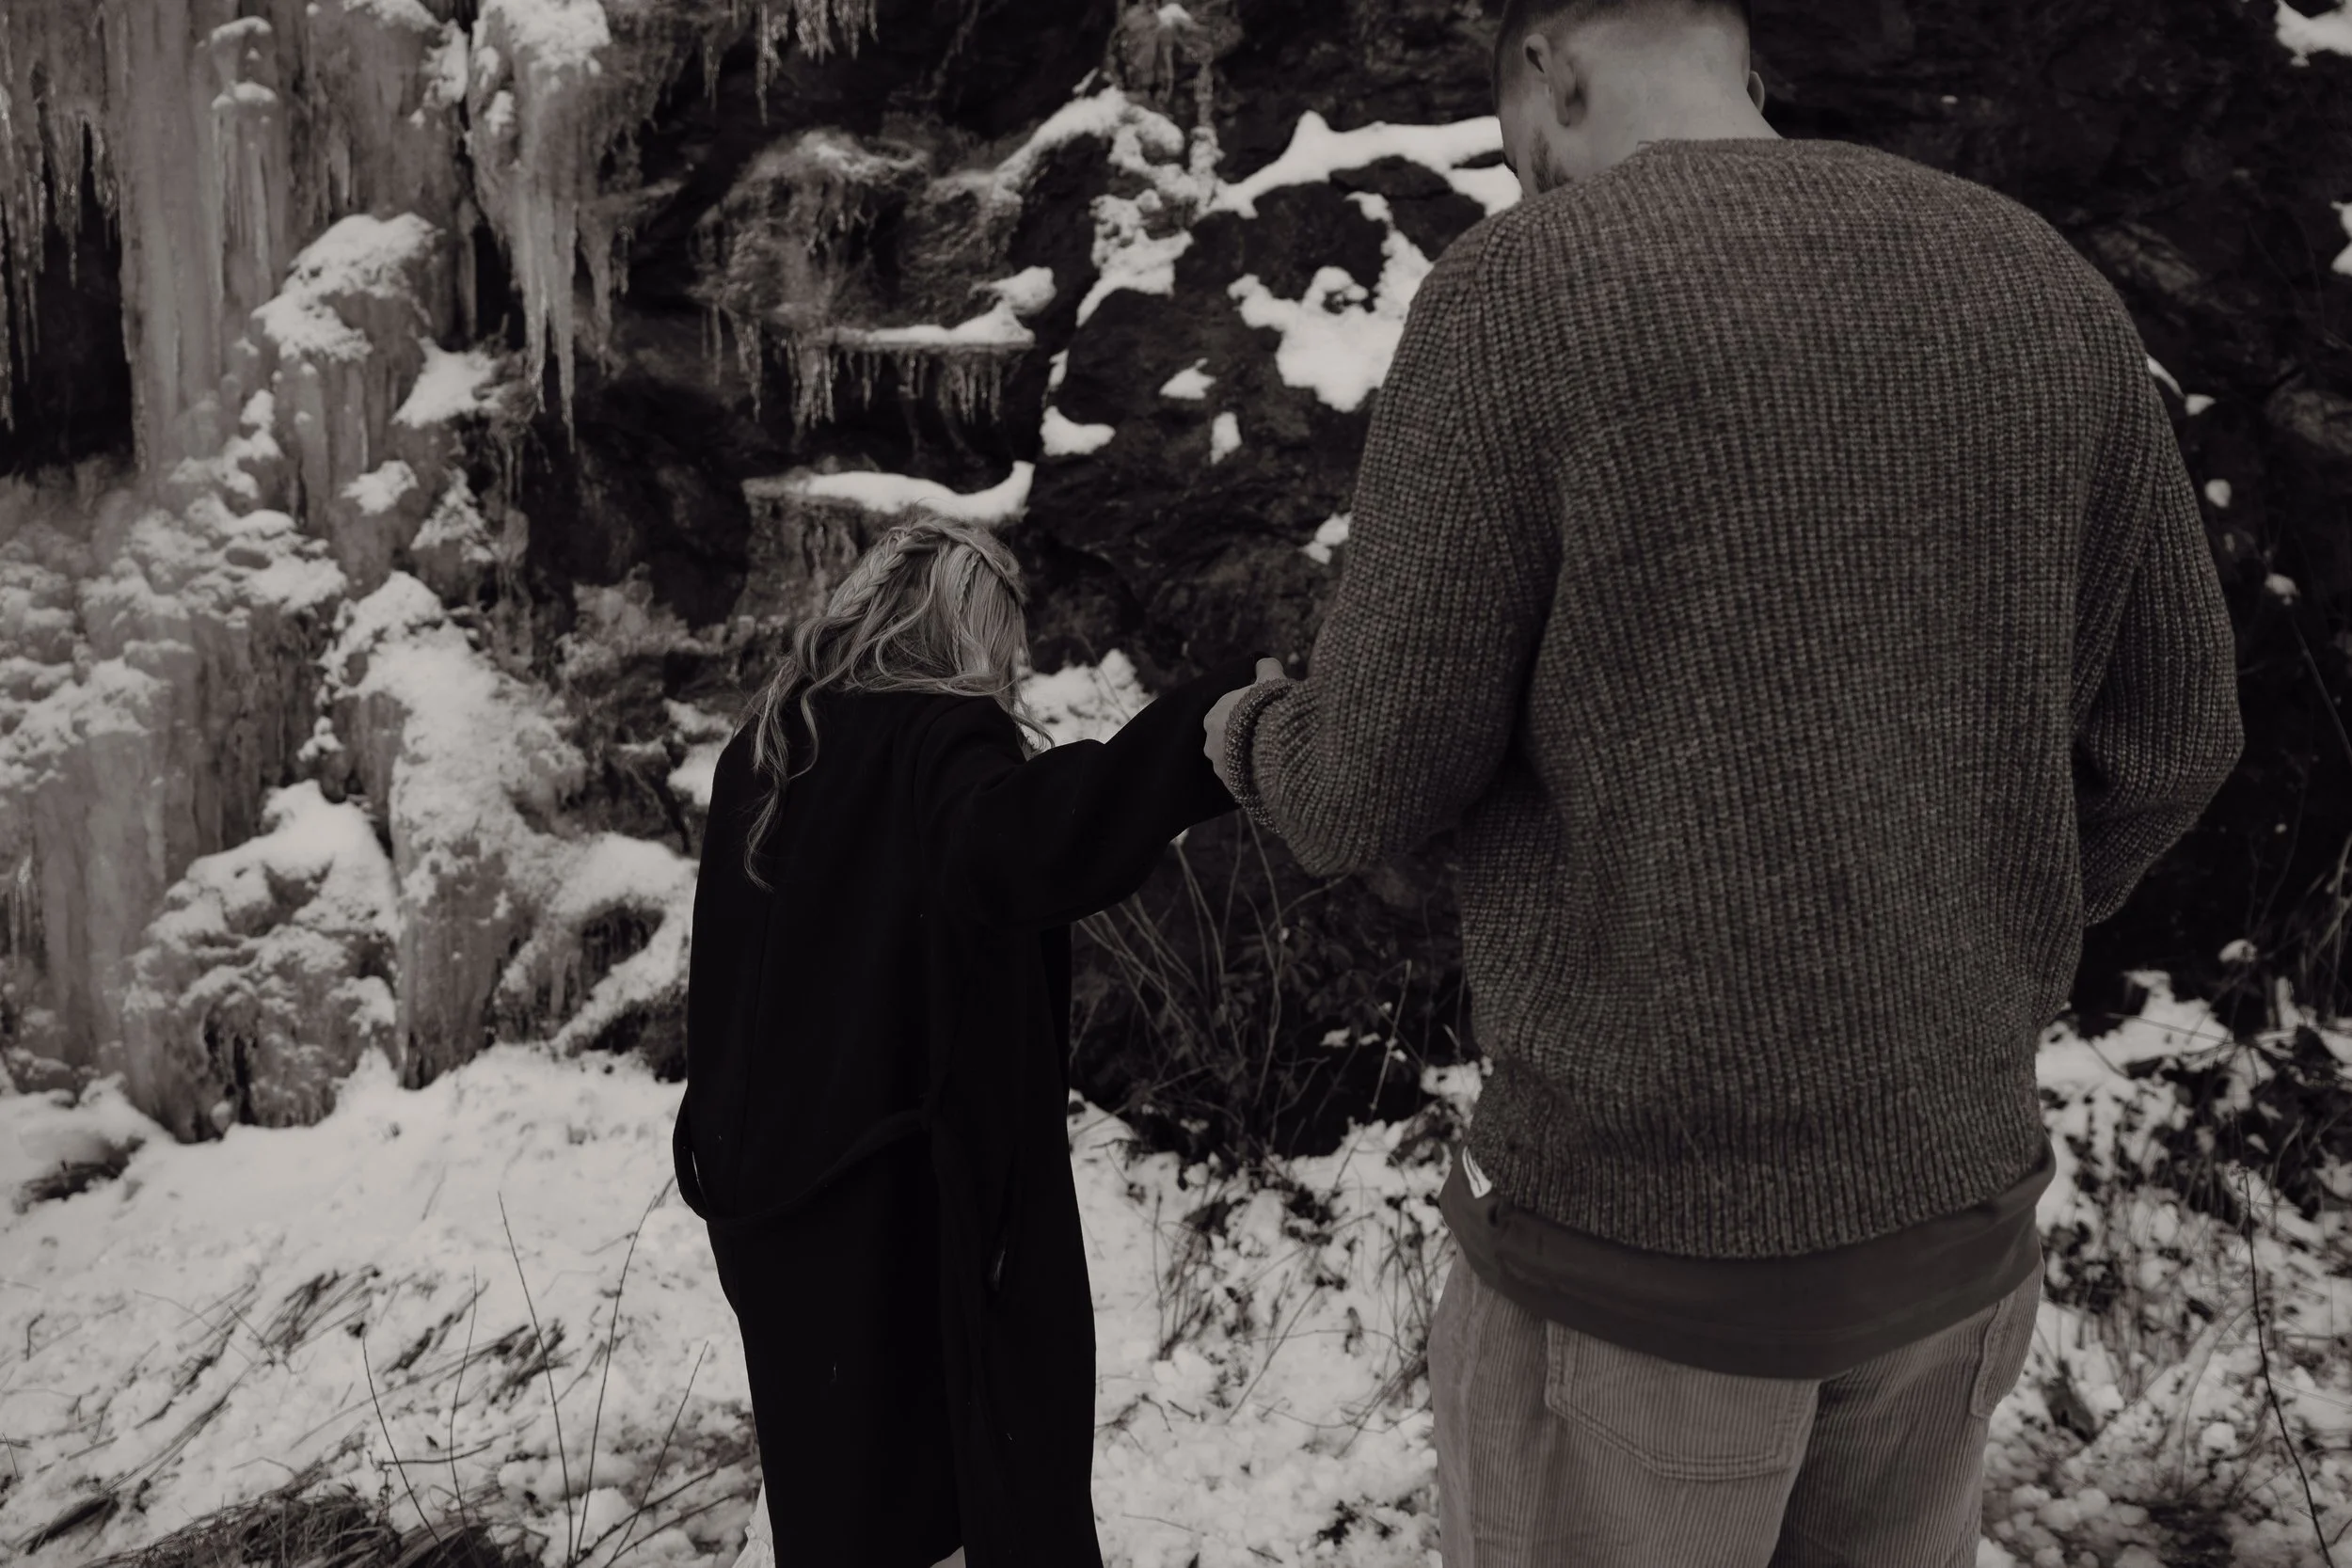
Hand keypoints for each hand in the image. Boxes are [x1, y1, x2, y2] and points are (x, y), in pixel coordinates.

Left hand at [1204, 657, 1289, 793]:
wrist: (1275, 743)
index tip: (1260, 716)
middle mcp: (1210, 744)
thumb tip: (1264, 662)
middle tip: (1266, 736)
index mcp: (1212, 718)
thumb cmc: (1269, 708)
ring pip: (1233, 762)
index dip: (1244, 716)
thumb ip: (1265, 668)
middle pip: (1227, 740)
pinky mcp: (1233, 786)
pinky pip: (1242, 780)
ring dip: (1247, 759)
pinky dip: (1253, 777)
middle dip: (1243, 739)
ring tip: (1270, 756)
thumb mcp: (1270, 680)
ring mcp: (1220, 768)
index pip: (1224, 716)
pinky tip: (1269, 771)